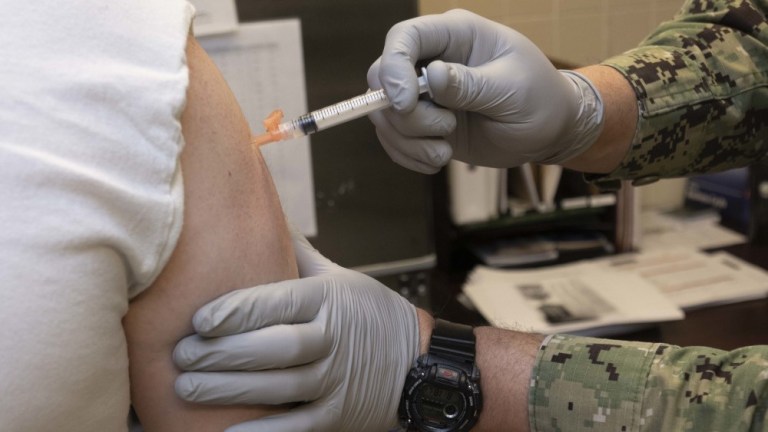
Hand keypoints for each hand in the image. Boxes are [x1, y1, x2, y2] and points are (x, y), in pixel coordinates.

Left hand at [173, 226, 421, 431]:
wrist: (418, 360)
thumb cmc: (368, 313)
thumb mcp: (339, 277)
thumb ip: (297, 253)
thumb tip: (259, 212)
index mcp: (329, 300)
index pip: (279, 303)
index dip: (237, 311)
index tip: (198, 318)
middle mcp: (333, 339)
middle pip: (274, 347)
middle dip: (224, 352)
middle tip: (182, 355)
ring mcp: (337, 380)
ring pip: (280, 386)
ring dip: (231, 390)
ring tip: (188, 387)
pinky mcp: (338, 416)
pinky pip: (297, 426)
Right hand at [367, 9, 603, 173]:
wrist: (547, 131)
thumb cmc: (539, 99)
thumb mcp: (513, 90)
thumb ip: (472, 84)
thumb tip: (431, 75)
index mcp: (456, 34)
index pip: (404, 37)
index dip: (393, 67)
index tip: (404, 103)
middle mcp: (431, 59)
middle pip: (381, 78)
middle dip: (403, 114)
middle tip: (445, 130)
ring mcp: (423, 93)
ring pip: (383, 114)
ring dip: (408, 140)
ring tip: (444, 151)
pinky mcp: (422, 123)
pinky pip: (393, 139)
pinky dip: (408, 155)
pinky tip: (437, 160)